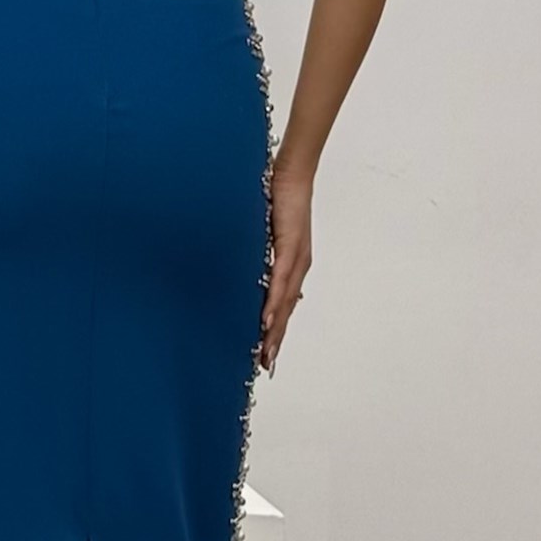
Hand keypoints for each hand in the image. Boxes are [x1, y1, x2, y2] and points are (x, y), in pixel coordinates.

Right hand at [259, 151, 313, 374]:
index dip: (275, 331)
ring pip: (285, 302)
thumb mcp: (264, 233)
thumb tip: (243, 268)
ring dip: (274, 329)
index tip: (265, 354)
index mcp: (291, 265)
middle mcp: (298, 266)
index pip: (283, 305)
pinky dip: (273, 302)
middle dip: (274, 339)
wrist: (291, 175)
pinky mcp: (290, 247)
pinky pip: (280, 281)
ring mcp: (296, 259)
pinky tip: (266, 319)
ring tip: (265, 352)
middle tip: (265, 365)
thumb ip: (258, 253)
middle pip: (286, 311)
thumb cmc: (277, 200)